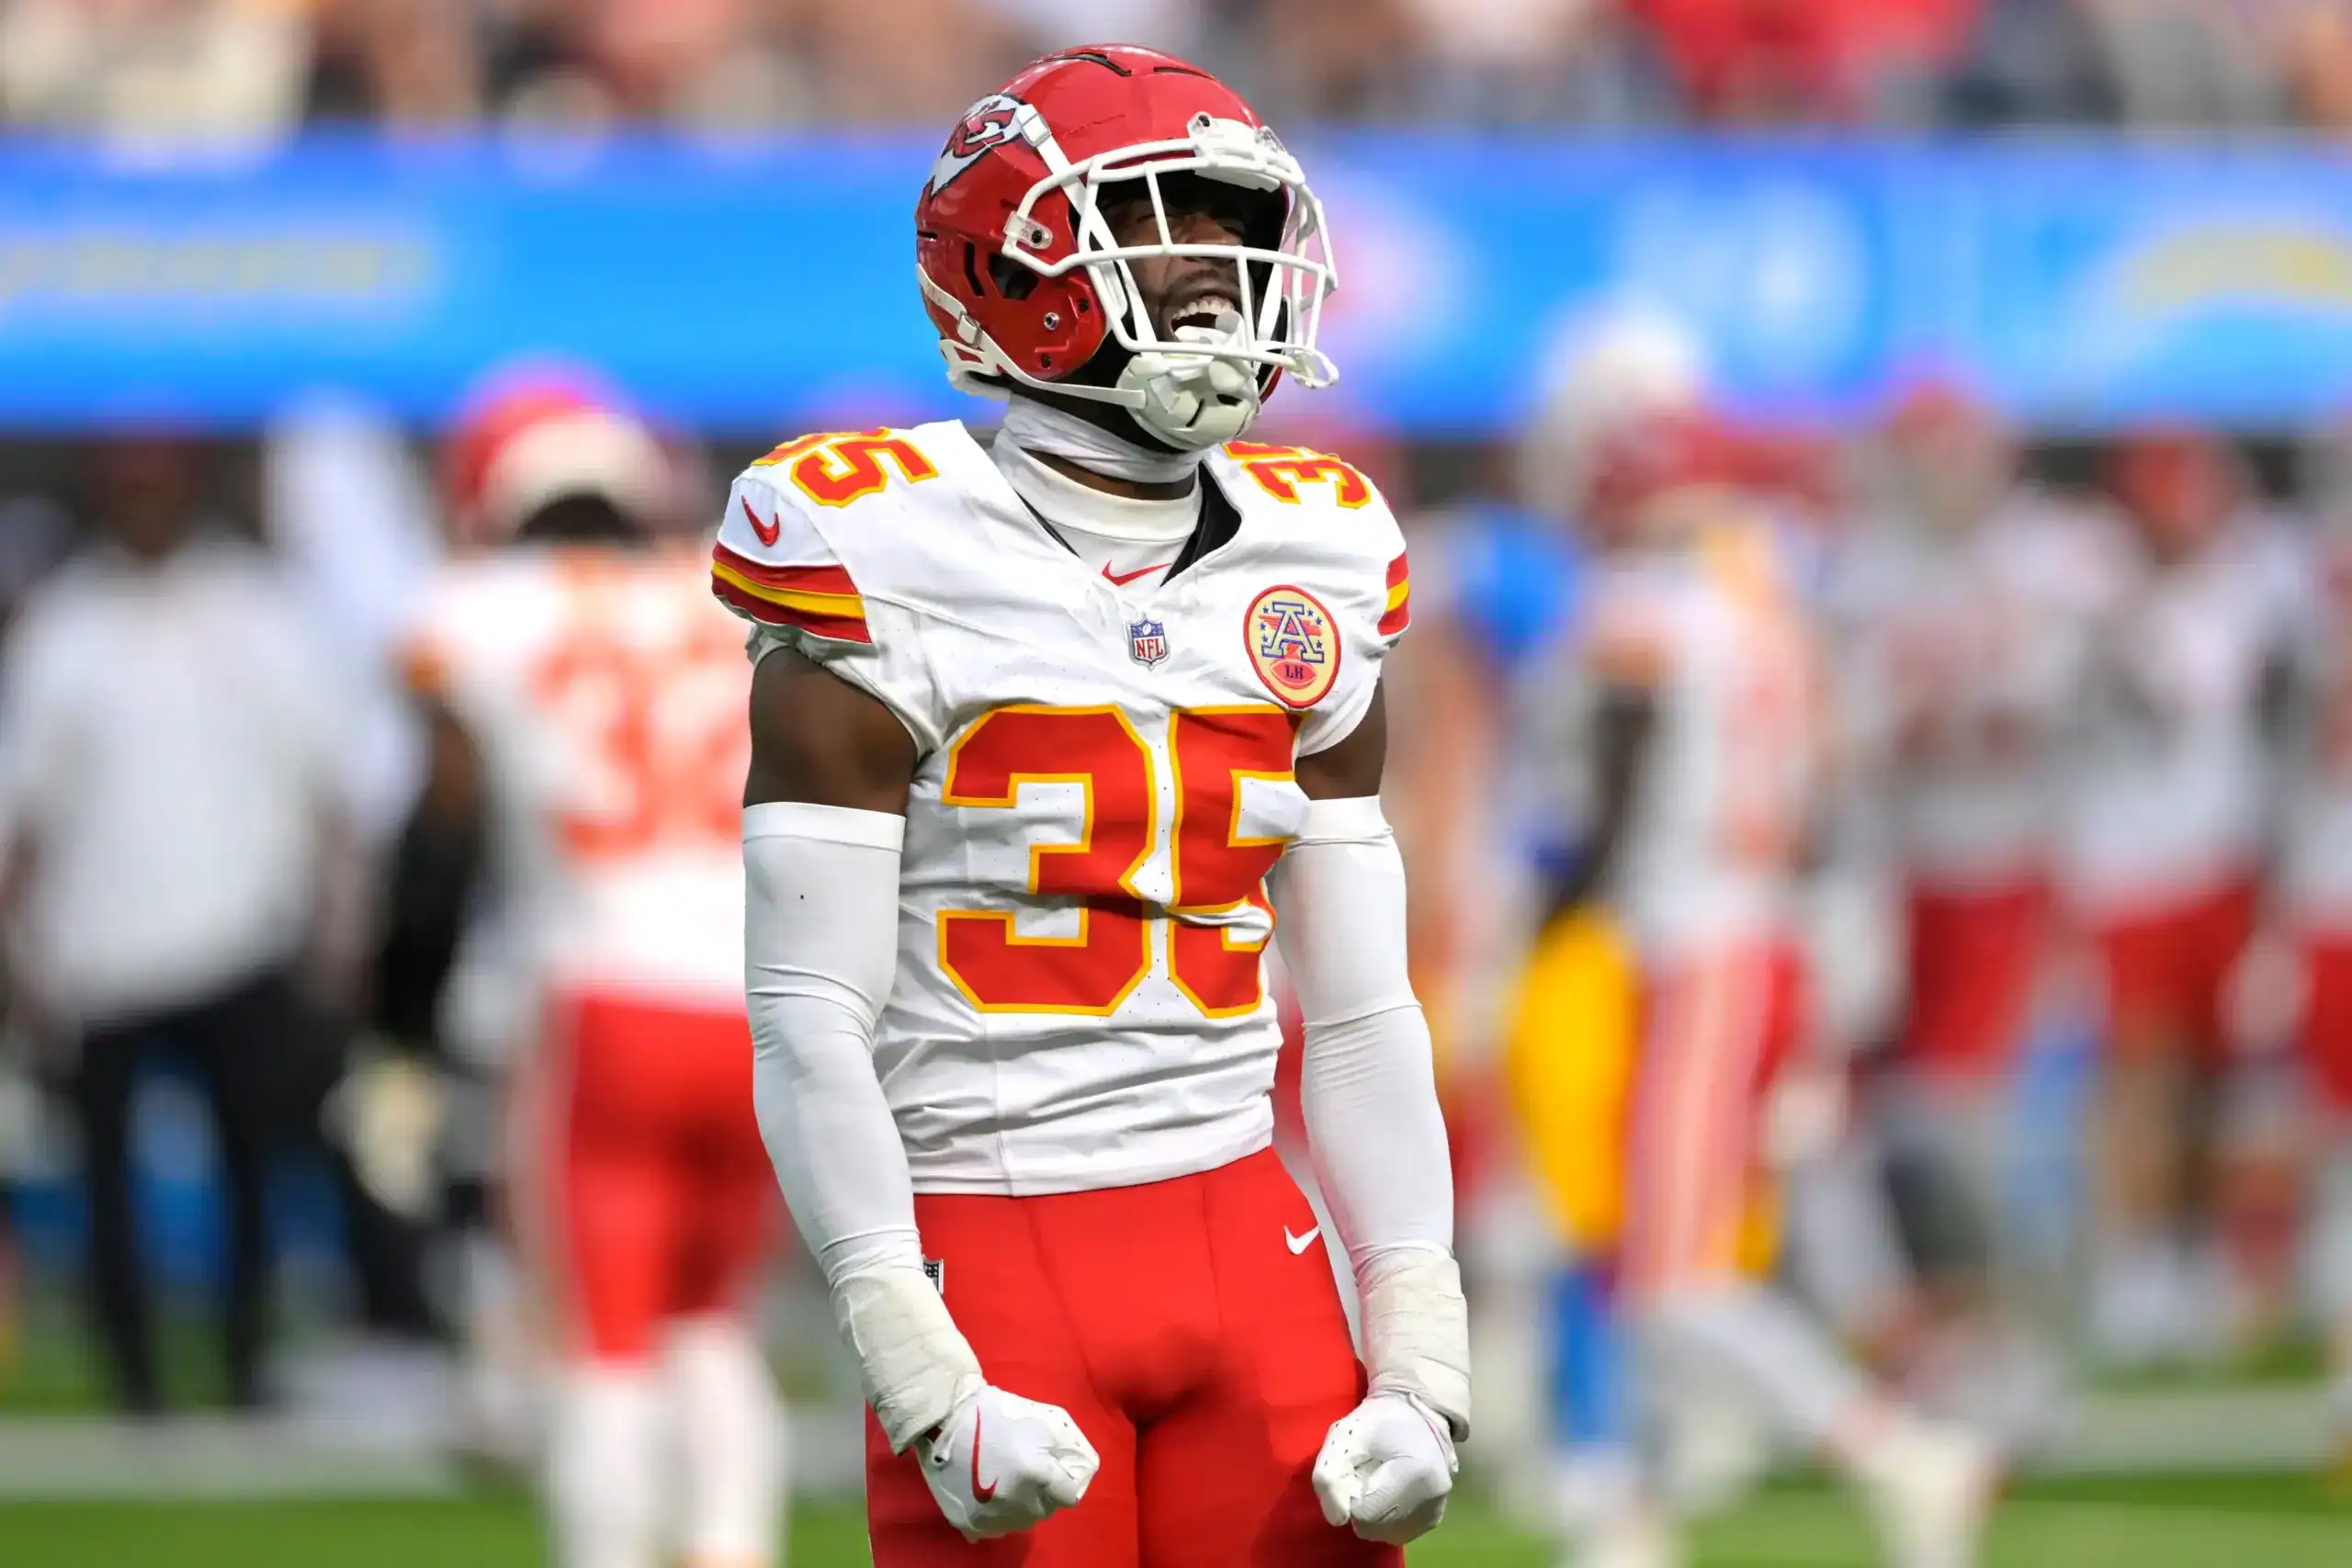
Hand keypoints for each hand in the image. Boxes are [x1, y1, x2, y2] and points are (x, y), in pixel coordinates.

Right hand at [914, 1383, 1098, 1540]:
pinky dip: (997, 1516)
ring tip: (1008, 1481)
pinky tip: (991, 1497)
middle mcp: (1018, 1503)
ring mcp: (991, 1517)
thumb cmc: (997, 1412)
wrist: (946, 1419)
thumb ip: (1063, 1448)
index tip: (1055, 1469)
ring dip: (1022, 1505)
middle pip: (1046, 1509)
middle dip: (1044, 1492)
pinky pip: (994, 1529)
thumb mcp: (1043, 1421)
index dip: (1065, 1480)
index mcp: (1037, 1475)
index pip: (1070, 1495)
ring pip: (1022, 1521)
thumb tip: (1071, 1468)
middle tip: (1029, 1470)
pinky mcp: (968, 1523)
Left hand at [1312, 1391, 1456, 1544]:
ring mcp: (1434, 1512)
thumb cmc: (1380, 1420)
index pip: (1365, 1513)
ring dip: (1372, 1512)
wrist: (1419, 1413)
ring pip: (1384, 1533)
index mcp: (1415, 1475)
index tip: (1355, 1470)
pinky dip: (1385, 1516)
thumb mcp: (1344, 1435)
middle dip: (1360, 1505)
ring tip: (1379, 1480)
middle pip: (1374, 1527)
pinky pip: (1396, 1531)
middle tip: (1366, 1473)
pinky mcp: (1432, 1519)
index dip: (1349, 1495)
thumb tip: (1338, 1518)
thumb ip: (1329, 1475)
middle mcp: (1432, 1501)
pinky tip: (1390, 1491)